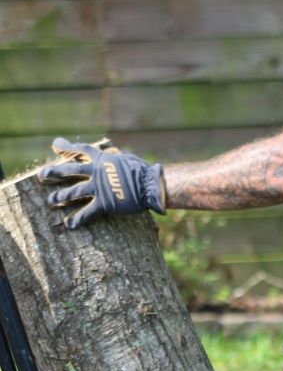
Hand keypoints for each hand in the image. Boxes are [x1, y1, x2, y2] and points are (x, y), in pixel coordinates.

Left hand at [38, 137, 165, 229]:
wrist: (152, 185)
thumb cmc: (144, 171)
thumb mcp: (127, 159)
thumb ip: (114, 159)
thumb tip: (112, 157)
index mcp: (102, 160)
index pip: (81, 150)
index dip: (67, 147)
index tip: (55, 146)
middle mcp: (97, 172)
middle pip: (70, 170)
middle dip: (54, 172)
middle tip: (42, 175)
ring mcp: (99, 188)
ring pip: (74, 192)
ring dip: (61, 196)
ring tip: (51, 201)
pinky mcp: (105, 203)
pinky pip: (88, 212)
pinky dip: (78, 219)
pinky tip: (69, 224)